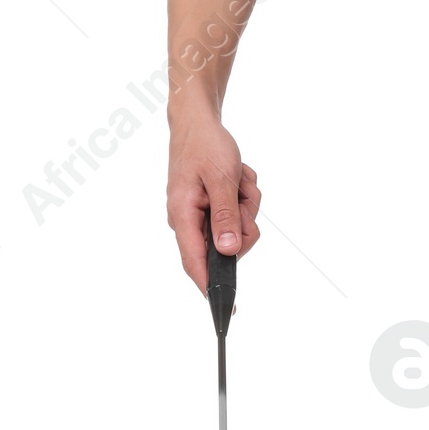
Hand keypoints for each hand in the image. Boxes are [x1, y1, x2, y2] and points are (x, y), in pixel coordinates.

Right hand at [167, 117, 261, 290]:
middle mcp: (188, 221)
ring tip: (236, 178)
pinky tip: (237, 176)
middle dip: (243, 219)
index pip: (194, 262)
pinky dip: (243, 194)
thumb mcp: (222, 178)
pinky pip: (238, 212)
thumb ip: (225, 217)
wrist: (198, 122)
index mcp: (183, 216)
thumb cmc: (205, 146)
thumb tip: (228, 252)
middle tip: (241, 194)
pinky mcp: (210, 207)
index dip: (210, 286)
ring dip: (245, 202)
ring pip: (237, 226)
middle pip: (227, 245)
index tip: (226, 307)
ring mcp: (199, 215)